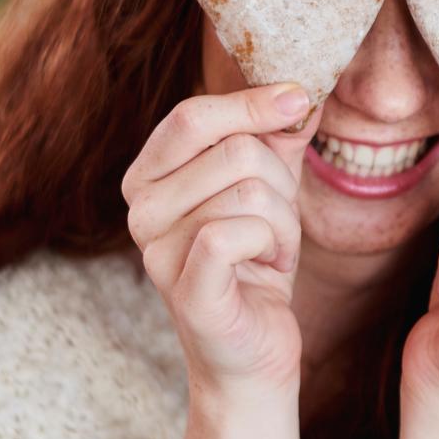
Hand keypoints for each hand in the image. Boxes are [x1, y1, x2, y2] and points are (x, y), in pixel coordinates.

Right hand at [122, 81, 322, 391]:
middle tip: (279, 220)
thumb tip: (298, 90)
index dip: (251, 103)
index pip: (192, 115)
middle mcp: (139, 210)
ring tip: (272, 251)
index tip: (298, 99)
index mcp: (148, 176)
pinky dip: (273, 245)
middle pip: (232, 151)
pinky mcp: (185, 290)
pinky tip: (268, 267)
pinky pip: (235, 233)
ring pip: (248, 193)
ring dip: (285, 223)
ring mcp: (155, 252)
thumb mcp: (268, 187)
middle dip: (280, 182)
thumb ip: (276, 137)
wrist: (254, 348)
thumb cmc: (255, 262)